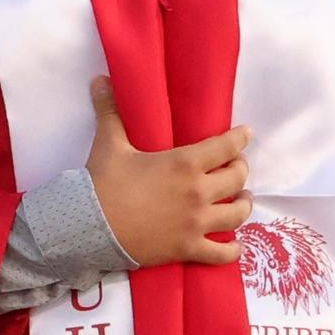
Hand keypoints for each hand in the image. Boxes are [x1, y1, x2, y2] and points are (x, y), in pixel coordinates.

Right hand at [84, 77, 252, 269]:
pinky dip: (233, 249)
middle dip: (240, 169)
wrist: (88, 226)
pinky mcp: (187, 248)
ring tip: (241, 200)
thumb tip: (100, 80)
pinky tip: (236, 245)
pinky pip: (221, 254)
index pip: (226, 146)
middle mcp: (198, 192)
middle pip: (237, 178)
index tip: (246, 134)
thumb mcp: (109, 144)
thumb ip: (111, 111)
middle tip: (235, 166)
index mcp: (185, 163)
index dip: (240, 138)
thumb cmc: (102, 183)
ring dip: (243, 204)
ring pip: (237, 214)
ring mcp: (196, 223)